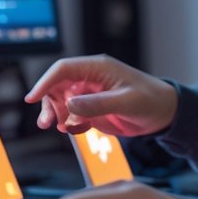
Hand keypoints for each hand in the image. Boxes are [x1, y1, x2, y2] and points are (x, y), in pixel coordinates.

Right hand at [25, 54, 178, 136]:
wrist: (165, 114)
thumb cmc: (151, 101)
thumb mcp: (127, 102)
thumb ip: (98, 104)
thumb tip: (69, 105)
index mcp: (98, 68)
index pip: (63, 69)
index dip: (45, 82)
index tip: (32, 98)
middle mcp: (90, 79)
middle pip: (57, 86)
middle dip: (48, 103)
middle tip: (46, 123)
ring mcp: (90, 95)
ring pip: (61, 102)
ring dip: (56, 115)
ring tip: (61, 128)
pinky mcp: (93, 109)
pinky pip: (72, 115)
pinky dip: (69, 124)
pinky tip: (78, 130)